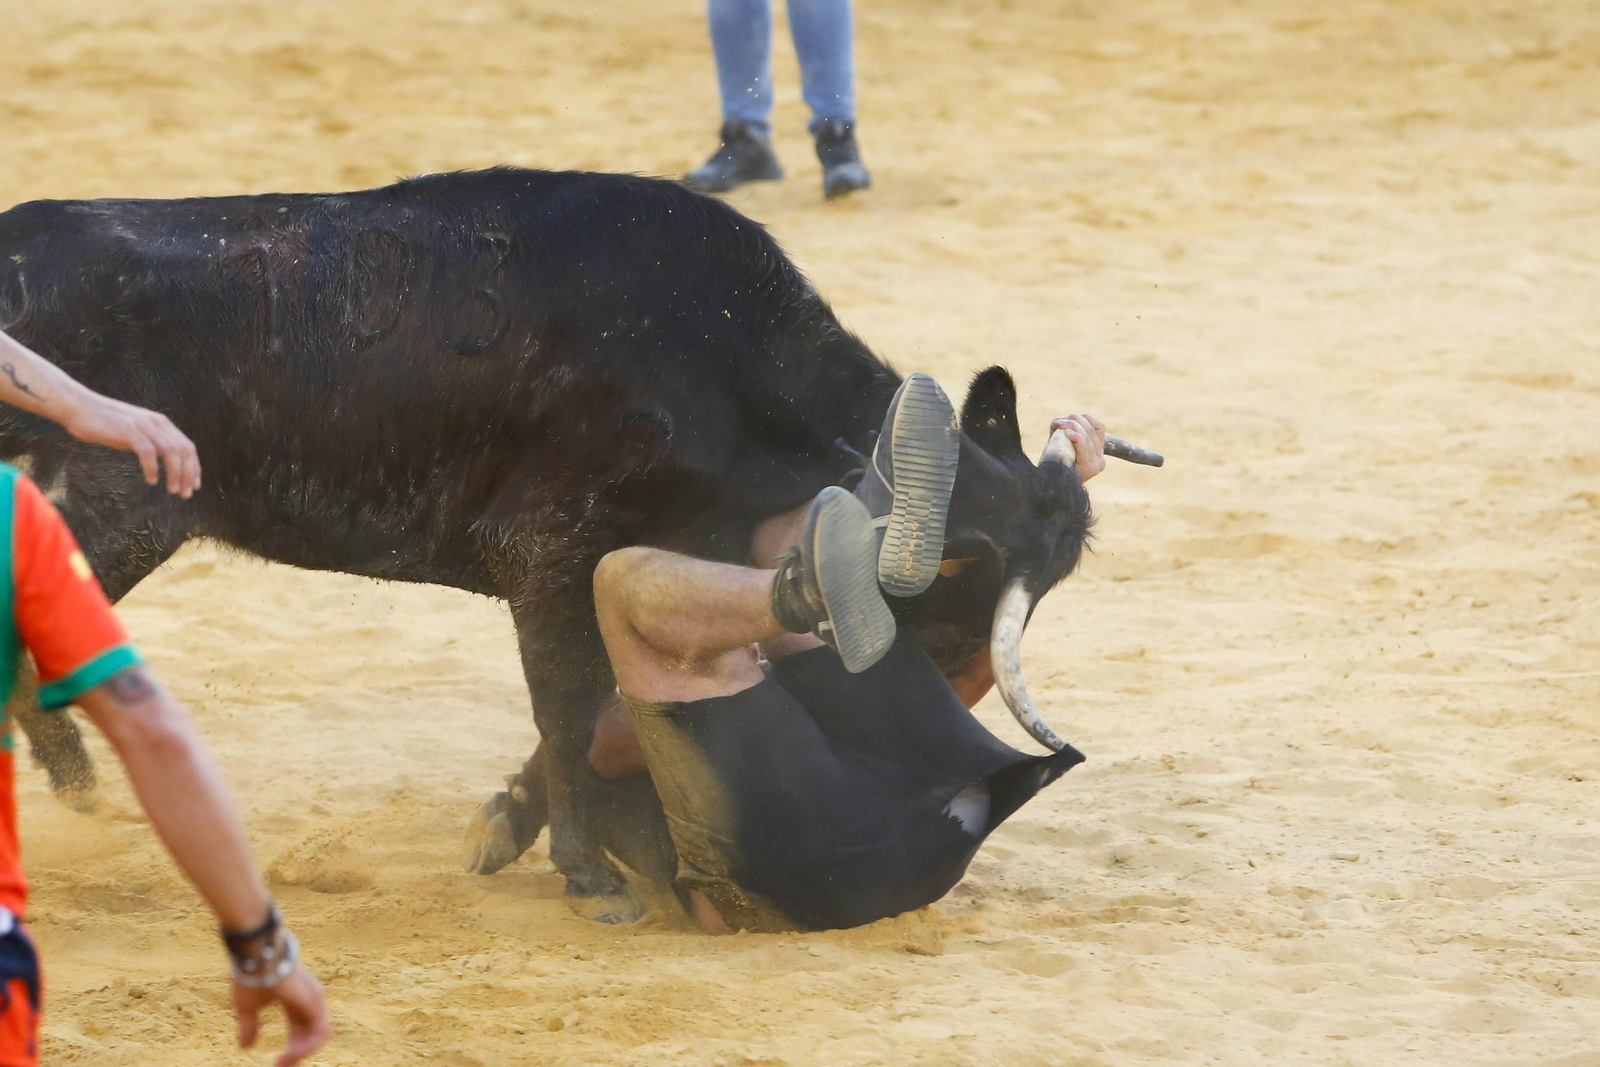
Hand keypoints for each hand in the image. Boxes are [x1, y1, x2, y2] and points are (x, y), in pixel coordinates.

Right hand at [63, 392, 200, 496]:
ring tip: (173, 491)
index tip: (194, 485)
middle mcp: (156, 422)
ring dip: (175, 474)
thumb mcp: (134, 433)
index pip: (187, 446)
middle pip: (184, 450)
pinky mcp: (129, 430)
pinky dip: (153, 468)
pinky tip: (152, 480)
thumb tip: (160, 461)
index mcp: (161, 423)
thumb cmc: (104, 423)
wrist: (78, 407)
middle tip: (185, 494)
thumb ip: (149, 443)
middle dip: (188, 474)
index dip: (194, 467)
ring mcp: (143, 425)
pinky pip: (148, 452)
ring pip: (171, 452)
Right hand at [233, 964, 330, 1065]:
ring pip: (319, 1035)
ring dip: (302, 1052)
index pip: (300, 1028)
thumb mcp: (247, 1008)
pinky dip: (307, 1047)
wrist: (255, 958)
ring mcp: (315, 999)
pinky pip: (320, 1032)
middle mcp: (310, 999)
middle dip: (298, 1053)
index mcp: (295, 1000)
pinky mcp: (315, 1002)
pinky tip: (291, 1055)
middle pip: (310, 1033)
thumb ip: (250, 1026)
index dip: (293, 1047)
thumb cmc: (250, 977)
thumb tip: (245, 1047)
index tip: (278, 1064)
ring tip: (283, 1064)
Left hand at [1051, 413, 1106, 481]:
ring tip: (1060, 425)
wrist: (1050, 486)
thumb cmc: (1055, 465)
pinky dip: (1077, 437)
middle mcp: (1099, 459)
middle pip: (1091, 431)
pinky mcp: (1088, 469)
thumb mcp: (1063, 446)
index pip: (1099, 427)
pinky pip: (1084, 447)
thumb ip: (1066, 433)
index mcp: (1098, 452)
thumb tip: (1059, 421)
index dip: (1086, 418)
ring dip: (1072, 427)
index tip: (1070, 417)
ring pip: (1087, 437)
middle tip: (1060, 421)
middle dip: (1075, 421)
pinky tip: (1068, 433)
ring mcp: (1095, 464)